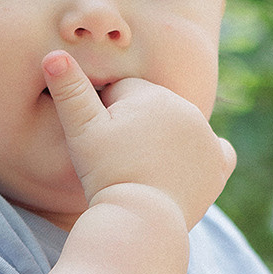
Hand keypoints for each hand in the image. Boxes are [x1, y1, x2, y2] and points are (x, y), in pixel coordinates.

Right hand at [43, 51, 234, 228]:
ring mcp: (206, 137)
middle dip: (136, 129)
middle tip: (120, 160)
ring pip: (179, 128)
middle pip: (152, 111)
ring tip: (143, 169)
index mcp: (153, 95)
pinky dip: (205, 156)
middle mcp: (186, 109)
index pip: (123, 93)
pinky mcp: (218, 165)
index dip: (105, 116)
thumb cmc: (106, 173)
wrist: (141, 219)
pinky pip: (218, 151)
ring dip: (165, 142)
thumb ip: (69, 90)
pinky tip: (187, 166)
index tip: (102, 143)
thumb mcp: (81, 130)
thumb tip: (53, 55)